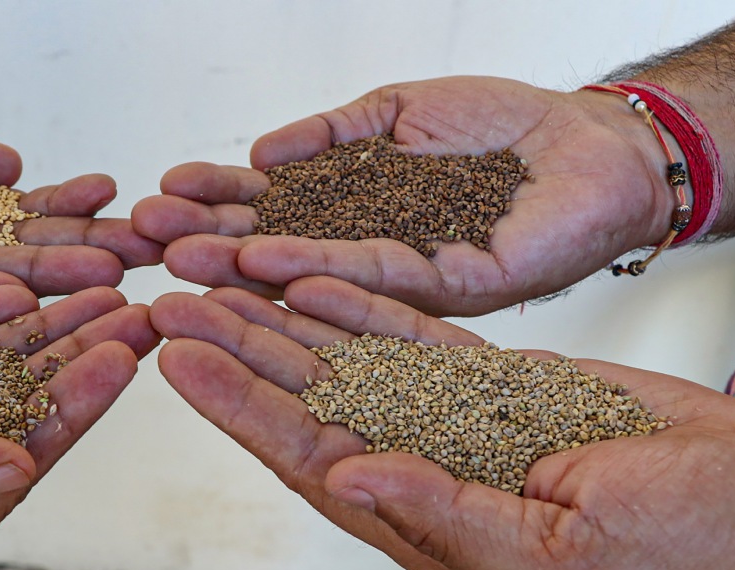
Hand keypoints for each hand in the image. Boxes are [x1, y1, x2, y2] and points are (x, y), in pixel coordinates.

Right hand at [134, 76, 677, 315]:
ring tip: (182, 259)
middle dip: (207, 243)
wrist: (589, 143)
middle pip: (273, 254)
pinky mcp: (449, 293)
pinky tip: (266, 263)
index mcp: (350, 217)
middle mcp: (365, 257)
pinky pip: (375, 280)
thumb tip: (260, 155)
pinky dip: (317, 269)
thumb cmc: (497, 127)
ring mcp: (402, 281)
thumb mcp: (394, 112)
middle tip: (145, 238)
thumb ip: (329, 135)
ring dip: (242, 269)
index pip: (268, 211)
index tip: (159, 195)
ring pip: (310, 276)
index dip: (214, 204)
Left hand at [150, 278, 734, 569]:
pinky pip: (410, 338)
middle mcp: (422, 468)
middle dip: (239, 352)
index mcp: (424, 521)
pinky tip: (312, 280)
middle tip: (176, 303)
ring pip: (347, 362)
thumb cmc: (674, 552)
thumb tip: (346, 478)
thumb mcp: (555, 557)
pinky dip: (360, 307)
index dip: (239, 409)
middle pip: (307, 402)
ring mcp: (453, 421)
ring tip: (222, 278)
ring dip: (282, 321)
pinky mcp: (492, 382)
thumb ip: (444, 516)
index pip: (306, 458)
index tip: (181, 362)